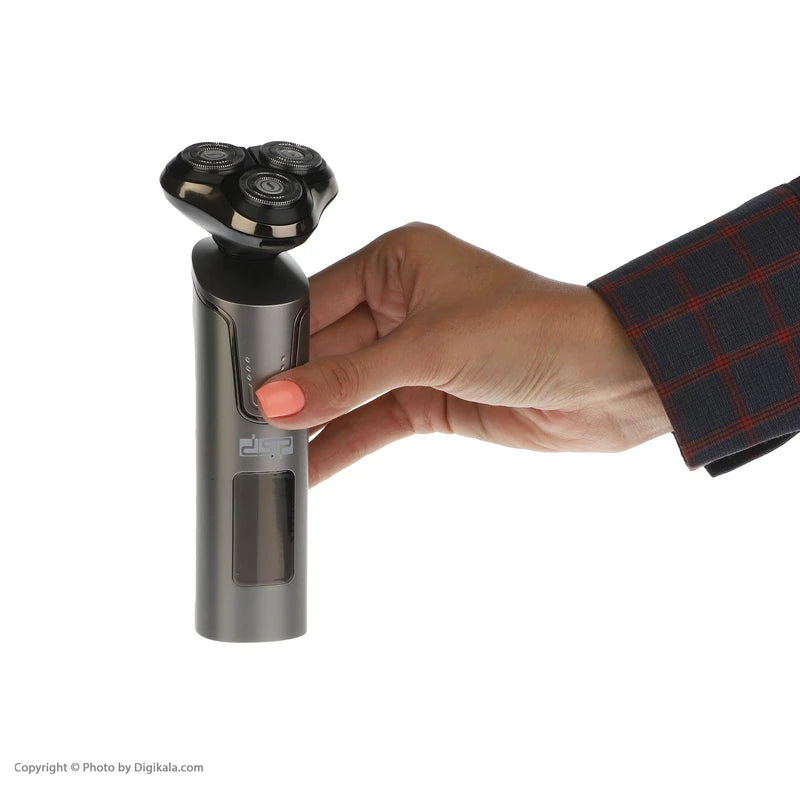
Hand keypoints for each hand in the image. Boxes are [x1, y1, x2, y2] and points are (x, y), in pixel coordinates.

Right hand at [256, 223, 671, 484]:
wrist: (611, 381)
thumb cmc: (536, 330)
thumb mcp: (430, 349)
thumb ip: (349, 380)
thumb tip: (279, 401)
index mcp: (399, 262)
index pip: (317, 303)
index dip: (279, 346)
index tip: (242, 385)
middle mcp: (403, 304)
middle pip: (328, 352)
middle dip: (293, 392)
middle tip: (249, 429)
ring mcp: (416, 354)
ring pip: (348, 392)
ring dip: (315, 424)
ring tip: (268, 457)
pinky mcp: (431, 397)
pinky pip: (373, 421)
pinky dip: (345, 445)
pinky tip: (312, 469)